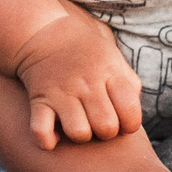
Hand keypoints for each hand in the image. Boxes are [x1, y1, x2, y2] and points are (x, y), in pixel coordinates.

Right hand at [14, 10, 143, 148]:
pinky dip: (47, 141)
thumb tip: (133, 114)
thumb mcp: (114, 58)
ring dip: (80, 135)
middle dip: (106, 132)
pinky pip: (41, 131)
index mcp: (109, 73)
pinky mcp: (39, 100)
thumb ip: (130, 85)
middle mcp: (86, 83)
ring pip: (78, 133)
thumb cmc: (86, 52)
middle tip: (98, 121)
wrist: (45, 31)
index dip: (129, 123)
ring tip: (78, 124)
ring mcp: (61, 92)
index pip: (130, 112)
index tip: (121, 119)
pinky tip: (54, 134)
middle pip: (106, 127)